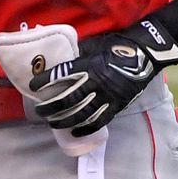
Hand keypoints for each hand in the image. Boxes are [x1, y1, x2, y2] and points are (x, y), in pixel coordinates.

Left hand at [29, 18, 177, 135]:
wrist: (144, 53)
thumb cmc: (117, 46)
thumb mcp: (94, 45)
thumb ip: (78, 54)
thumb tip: (62, 59)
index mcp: (87, 65)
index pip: (61, 75)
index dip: (45, 81)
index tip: (33, 85)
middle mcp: (94, 83)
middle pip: (67, 99)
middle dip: (51, 106)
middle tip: (39, 110)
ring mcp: (106, 96)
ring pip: (81, 113)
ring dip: (64, 120)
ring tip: (52, 123)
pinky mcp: (116, 105)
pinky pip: (99, 121)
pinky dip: (86, 128)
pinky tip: (75, 133)